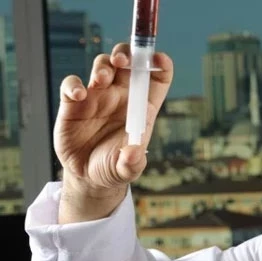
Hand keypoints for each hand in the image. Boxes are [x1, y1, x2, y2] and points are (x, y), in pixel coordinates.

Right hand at [54, 42, 172, 191]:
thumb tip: (134, 153)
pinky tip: (78, 95)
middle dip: (126, 54)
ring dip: (102, 66)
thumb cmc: (113, 167)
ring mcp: (98, 96)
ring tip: (101, 79)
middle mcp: (121, 97)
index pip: (157, 78)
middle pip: (127, 62)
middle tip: (122, 62)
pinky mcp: (73, 103)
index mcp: (142, 107)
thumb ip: (132, 163)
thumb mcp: (126, 170)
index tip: (157, 58)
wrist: (87, 176)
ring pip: (102, 66)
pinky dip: (73, 84)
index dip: (160, 64)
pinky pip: (72, 84)